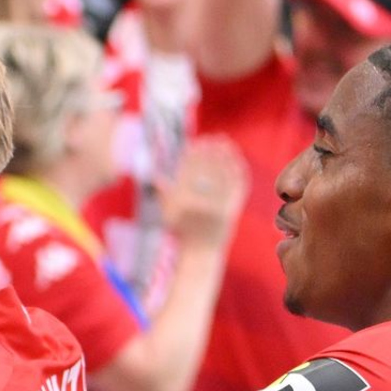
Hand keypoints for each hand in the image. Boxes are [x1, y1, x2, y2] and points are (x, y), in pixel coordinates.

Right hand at [159, 136, 248, 250]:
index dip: (194, 153)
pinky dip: (236, 170)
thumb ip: (163, 194)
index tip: (199, 142)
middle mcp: (198, 205)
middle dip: (211, 150)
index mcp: (180, 203)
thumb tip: (154, 175)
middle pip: (206, 169)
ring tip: (225, 144)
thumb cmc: (182, 231)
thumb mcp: (167, 213)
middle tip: (215, 138)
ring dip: (226, 155)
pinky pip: (235, 185)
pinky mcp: (231, 210)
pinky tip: (236, 159)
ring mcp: (216, 208)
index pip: (188, 170)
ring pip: (222, 174)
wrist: (201, 252)